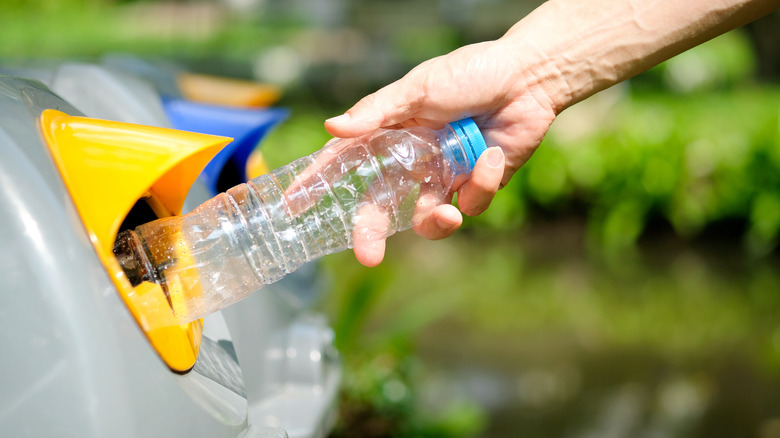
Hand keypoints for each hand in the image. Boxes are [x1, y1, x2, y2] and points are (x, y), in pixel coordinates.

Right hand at [325, 39, 558, 265]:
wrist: (527, 79)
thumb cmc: (470, 73)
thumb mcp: (419, 89)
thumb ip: (377, 112)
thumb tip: (332, 128)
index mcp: (391, 135)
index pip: (346, 163)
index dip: (319, 183)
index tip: (294, 205)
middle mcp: (412, 161)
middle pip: (380, 206)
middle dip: (370, 233)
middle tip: (368, 257)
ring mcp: (443, 176)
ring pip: (426, 219)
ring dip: (436, 223)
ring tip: (449, 214)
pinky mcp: (475, 185)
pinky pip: (470, 204)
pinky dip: (481, 183)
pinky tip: (491, 155)